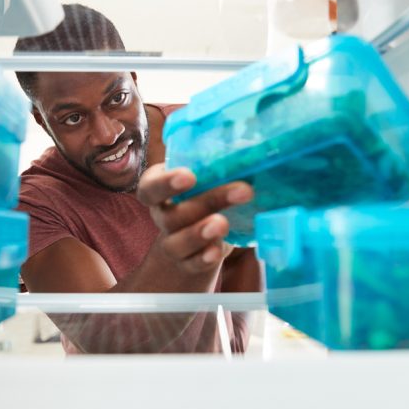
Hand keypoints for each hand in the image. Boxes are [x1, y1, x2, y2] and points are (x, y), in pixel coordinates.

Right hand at [136, 164, 252, 274]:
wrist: (195, 243)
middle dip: (207, 202)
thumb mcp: (209, 178)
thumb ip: (221, 165)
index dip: (165, 183)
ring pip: (177, 242)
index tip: (190, 176)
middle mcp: (163, 216)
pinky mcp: (188, 264)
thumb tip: (258, 144)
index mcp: (161, 190)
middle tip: (242, 190)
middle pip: (172, 214)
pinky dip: (204, 258)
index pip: (150, 187)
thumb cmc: (204, 197)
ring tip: (223, 224)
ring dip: (200, 233)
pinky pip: (191, 263)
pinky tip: (217, 251)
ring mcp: (173, 243)